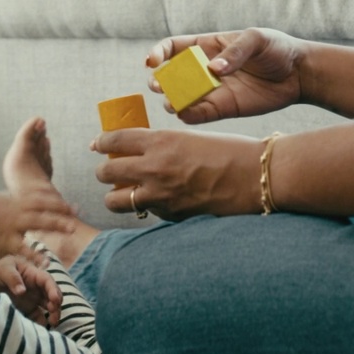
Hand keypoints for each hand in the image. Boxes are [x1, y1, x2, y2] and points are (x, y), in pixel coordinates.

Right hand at [0, 190, 74, 262]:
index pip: (40, 198)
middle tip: (76, 214)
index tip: (72, 206)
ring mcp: (11, 226)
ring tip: (71, 229)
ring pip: (37, 222)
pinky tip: (46, 261)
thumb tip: (37, 199)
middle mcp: (15, 211)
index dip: (57, 201)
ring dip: (55, 224)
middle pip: (43, 207)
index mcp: (15, 201)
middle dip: (61, 210)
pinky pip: (22, 249)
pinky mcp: (5, 242)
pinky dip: (35, 255)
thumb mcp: (3, 202)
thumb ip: (20, 203)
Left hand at [0, 255, 60, 327]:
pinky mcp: (28, 309)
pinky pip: (38, 316)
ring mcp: (34, 299)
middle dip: (57, 305)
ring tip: (52, 323)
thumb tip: (22, 291)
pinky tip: (41, 329)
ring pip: (49, 306)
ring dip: (53, 314)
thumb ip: (13, 278)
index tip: (55, 300)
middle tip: (54, 314)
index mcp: (33, 274)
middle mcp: (37, 287)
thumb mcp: (4, 270)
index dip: (53, 290)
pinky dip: (41, 322)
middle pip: (52, 295)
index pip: (47, 281)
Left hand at [92, 129, 264, 219]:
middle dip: (104, 172)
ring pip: (115, 200)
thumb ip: (163, 146)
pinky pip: (145, 212)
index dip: (101, 142)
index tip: (96, 145)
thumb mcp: (190, 138)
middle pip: (106, 172)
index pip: (115, 139)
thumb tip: (140, 153)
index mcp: (161, 140)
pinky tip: (157, 202)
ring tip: (123, 194)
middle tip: (108, 172)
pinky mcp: (171, 215)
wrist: (257, 177)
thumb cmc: (230, 151)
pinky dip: (146, 208)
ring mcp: (161, 194)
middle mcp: (155, 167)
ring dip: (116, 196)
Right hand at [146, 28, 307, 123]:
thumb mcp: (257, 39)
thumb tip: (213, 69)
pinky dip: (188, 116)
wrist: (299, 74)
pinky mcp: (222, 109)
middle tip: (158, 86)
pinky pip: (199, 114)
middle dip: (159, 81)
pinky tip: (186, 114)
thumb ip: (235, 52)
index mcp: (206, 46)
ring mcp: (211, 90)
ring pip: (181, 97)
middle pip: (170, 75)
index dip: (157, 53)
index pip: (172, 48)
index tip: (151, 62)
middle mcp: (203, 69)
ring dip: (171, 100)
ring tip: (173, 103)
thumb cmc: (277, 48)